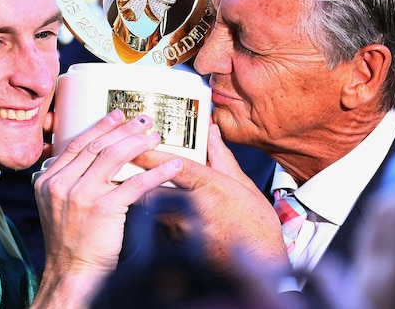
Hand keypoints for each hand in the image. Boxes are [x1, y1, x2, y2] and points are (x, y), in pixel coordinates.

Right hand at [31, 110, 183, 306]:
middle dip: (123, 130)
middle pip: (97, 146)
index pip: (77, 144)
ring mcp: (81, 196)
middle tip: (144, 120)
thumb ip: (66, 181)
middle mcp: (61, 184)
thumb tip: (84, 158)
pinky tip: (173, 167)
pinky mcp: (103, 209)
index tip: (118, 115)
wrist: (71, 273)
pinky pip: (135, 183)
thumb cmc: (70, 243)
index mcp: (48, 180)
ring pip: (113, 157)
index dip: (99, 127)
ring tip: (157, 137)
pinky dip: (157, 173)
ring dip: (139, 143)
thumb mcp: (56, 205)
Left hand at [134, 124, 288, 272]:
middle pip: (154, 191)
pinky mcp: (181, 248)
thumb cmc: (256, 225)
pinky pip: (162, 232)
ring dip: (153, 207)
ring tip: (160, 205)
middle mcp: (197, 207)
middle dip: (142, 185)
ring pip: (155, 213)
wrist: (262, 262)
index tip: (135, 148)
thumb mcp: (242, 184)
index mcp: (212, 186)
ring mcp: (187, 230)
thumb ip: (220, 156)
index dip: (152, 157)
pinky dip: (162, 225)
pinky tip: (175, 226)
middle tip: (132, 178)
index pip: (175, 167)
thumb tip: (212, 132)